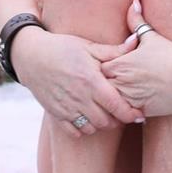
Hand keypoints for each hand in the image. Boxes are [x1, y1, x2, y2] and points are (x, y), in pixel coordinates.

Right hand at [12, 24, 141, 136]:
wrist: (31, 56)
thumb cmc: (64, 48)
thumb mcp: (89, 46)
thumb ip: (115, 50)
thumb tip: (137, 41)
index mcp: (90, 80)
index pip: (115, 104)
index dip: (130, 113)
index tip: (140, 115)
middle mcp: (79, 97)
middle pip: (106, 121)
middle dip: (118, 119)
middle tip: (123, 112)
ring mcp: (66, 107)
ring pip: (92, 128)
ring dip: (102, 124)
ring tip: (107, 114)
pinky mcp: (55, 113)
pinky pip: (74, 131)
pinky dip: (84, 129)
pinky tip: (89, 118)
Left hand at [100, 0, 171, 117]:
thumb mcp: (153, 37)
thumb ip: (137, 21)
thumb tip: (133, 3)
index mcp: (122, 63)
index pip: (97, 67)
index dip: (99, 67)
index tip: (103, 66)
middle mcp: (122, 82)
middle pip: (99, 86)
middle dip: (100, 84)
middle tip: (100, 82)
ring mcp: (129, 98)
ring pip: (107, 101)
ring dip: (107, 99)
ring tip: (107, 96)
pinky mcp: (137, 111)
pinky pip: (119, 114)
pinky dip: (118, 111)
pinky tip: (120, 107)